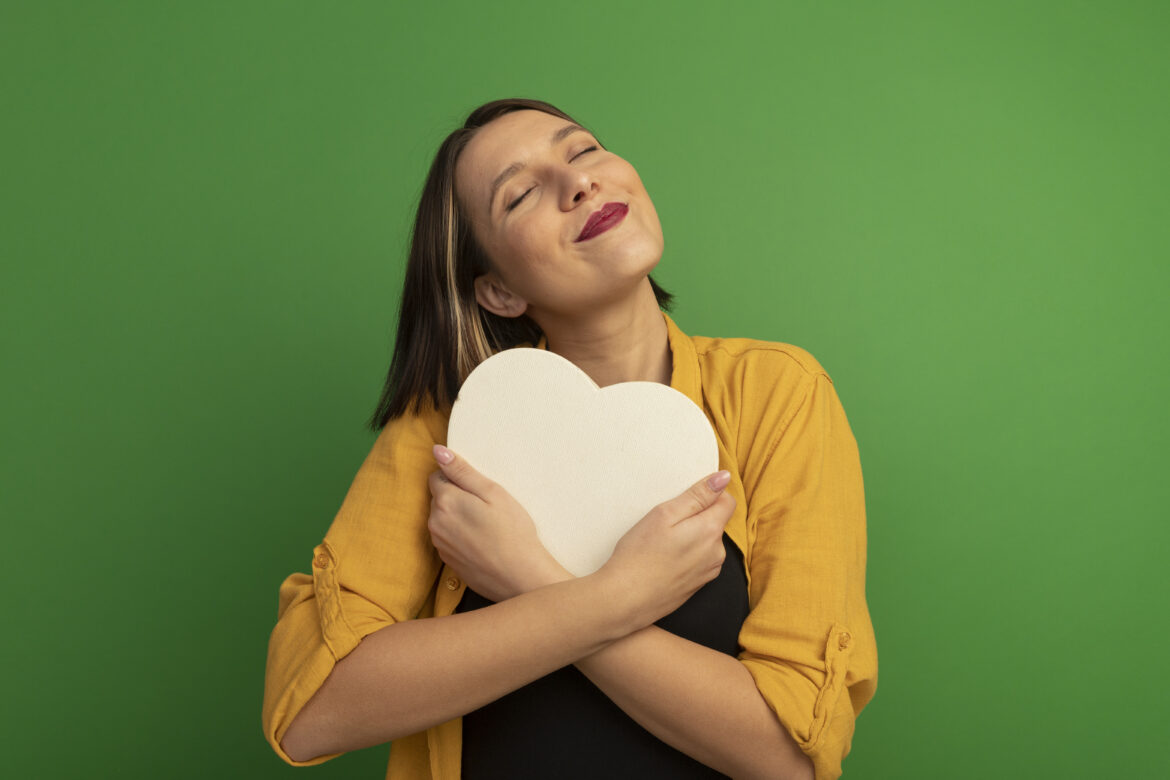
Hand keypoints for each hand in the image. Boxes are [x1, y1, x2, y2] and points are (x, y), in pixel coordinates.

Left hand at [427, 444, 571, 601]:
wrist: (519, 577)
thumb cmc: (512, 531)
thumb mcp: (492, 493)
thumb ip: (462, 471)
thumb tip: (438, 451)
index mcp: (445, 501)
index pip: (437, 476)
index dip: (457, 478)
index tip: (478, 489)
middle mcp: (435, 523)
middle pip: (439, 498)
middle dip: (457, 497)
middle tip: (486, 507)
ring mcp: (440, 544)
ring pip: (443, 519)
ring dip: (458, 517)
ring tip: (486, 525)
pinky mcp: (447, 560)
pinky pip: (448, 538)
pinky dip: (460, 536)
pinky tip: (482, 541)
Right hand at [601, 470, 735, 627]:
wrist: (625, 599)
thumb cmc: (639, 555)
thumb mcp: (664, 514)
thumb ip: (698, 495)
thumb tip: (724, 478)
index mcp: (710, 531)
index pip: (728, 501)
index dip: (709, 494)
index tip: (686, 498)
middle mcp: (717, 553)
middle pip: (716, 522)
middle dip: (697, 516)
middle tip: (666, 522)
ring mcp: (709, 572)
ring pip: (707, 542)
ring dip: (692, 536)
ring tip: (662, 543)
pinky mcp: (698, 585)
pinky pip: (700, 560)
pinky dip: (687, 555)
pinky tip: (665, 559)